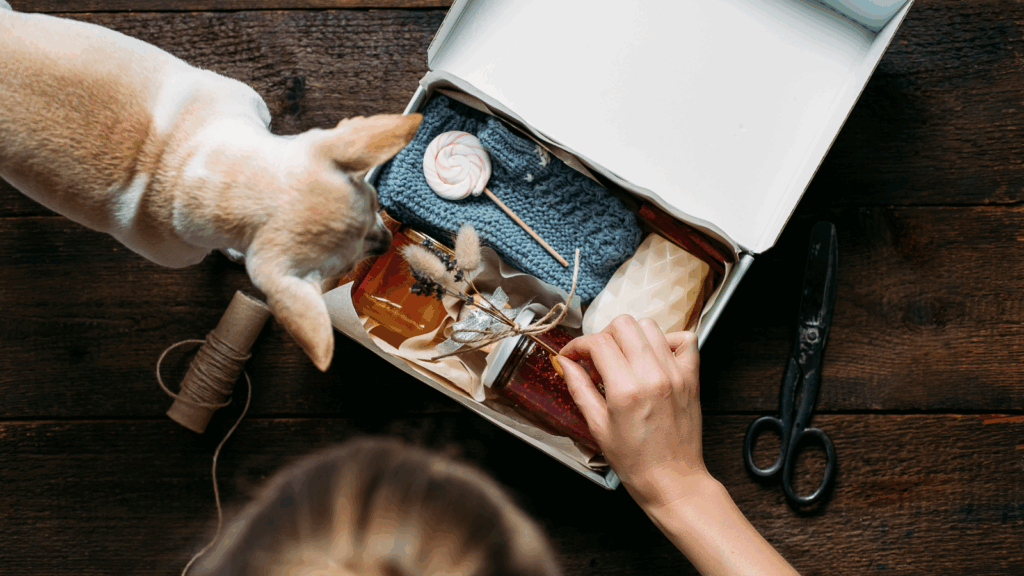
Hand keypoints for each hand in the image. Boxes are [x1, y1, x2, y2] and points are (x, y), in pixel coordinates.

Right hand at [557, 315, 706, 508]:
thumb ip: (580, 388)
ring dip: (631, 336)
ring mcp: (676, 373)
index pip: (598, 343)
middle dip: (603, 336)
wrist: (672, 480)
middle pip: (623, 324)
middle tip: (597, 358)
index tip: (573, 356)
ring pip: (650, 326)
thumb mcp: (598, 426)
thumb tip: (565, 363)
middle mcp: (653, 375)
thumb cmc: (635, 461)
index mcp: (626, 390)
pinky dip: (667, 340)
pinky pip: (684, 339)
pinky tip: (654, 357)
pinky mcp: (692, 377)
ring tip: (624, 359)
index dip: (579, 345)